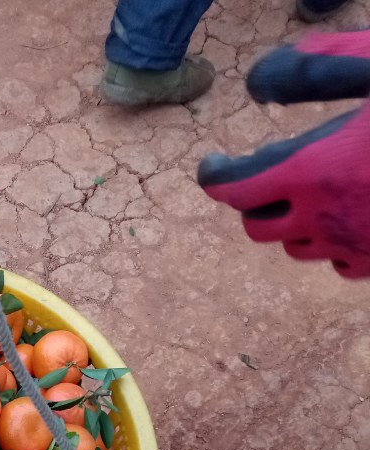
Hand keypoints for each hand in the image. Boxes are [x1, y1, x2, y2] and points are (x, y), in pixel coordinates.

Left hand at [197, 30, 369, 278]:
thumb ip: (314, 72)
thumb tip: (256, 83)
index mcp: (314, 171)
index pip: (236, 189)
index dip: (215, 176)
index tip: (212, 163)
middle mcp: (324, 218)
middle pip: (258, 228)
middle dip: (252, 204)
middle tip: (261, 176)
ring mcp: (352, 246)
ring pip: (295, 248)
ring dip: (290, 223)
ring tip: (306, 193)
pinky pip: (337, 264)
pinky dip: (331, 243)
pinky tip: (347, 216)